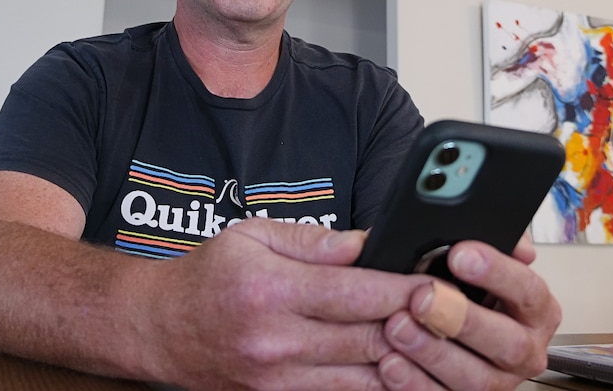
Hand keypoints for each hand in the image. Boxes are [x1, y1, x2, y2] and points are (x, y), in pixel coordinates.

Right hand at [139, 218, 426, 390]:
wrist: (158, 328)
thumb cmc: (207, 275)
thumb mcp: (251, 236)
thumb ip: (312, 241)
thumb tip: (365, 244)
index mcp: (271, 289)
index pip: (356, 293)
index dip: (406, 290)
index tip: (439, 283)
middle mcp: (276, 340)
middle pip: (368, 338)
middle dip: (418, 327)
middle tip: (454, 314)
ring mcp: (278, 378)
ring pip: (364, 379)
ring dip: (406, 364)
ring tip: (436, 344)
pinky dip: (375, 385)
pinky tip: (398, 370)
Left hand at [378, 239, 560, 390]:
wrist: (439, 320)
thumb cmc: (461, 284)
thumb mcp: (478, 255)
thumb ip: (495, 239)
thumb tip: (517, 242)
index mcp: (534, 309)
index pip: (528, 290)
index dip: (497, 272)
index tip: (460, 253)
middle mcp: (523, 349)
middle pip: (507, 341)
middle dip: (462, 318)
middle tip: (423, 296)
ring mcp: (496, 380)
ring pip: (475, 378)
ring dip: (432, 351)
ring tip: (398, 327)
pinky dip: (413, 382)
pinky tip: (390, 362)